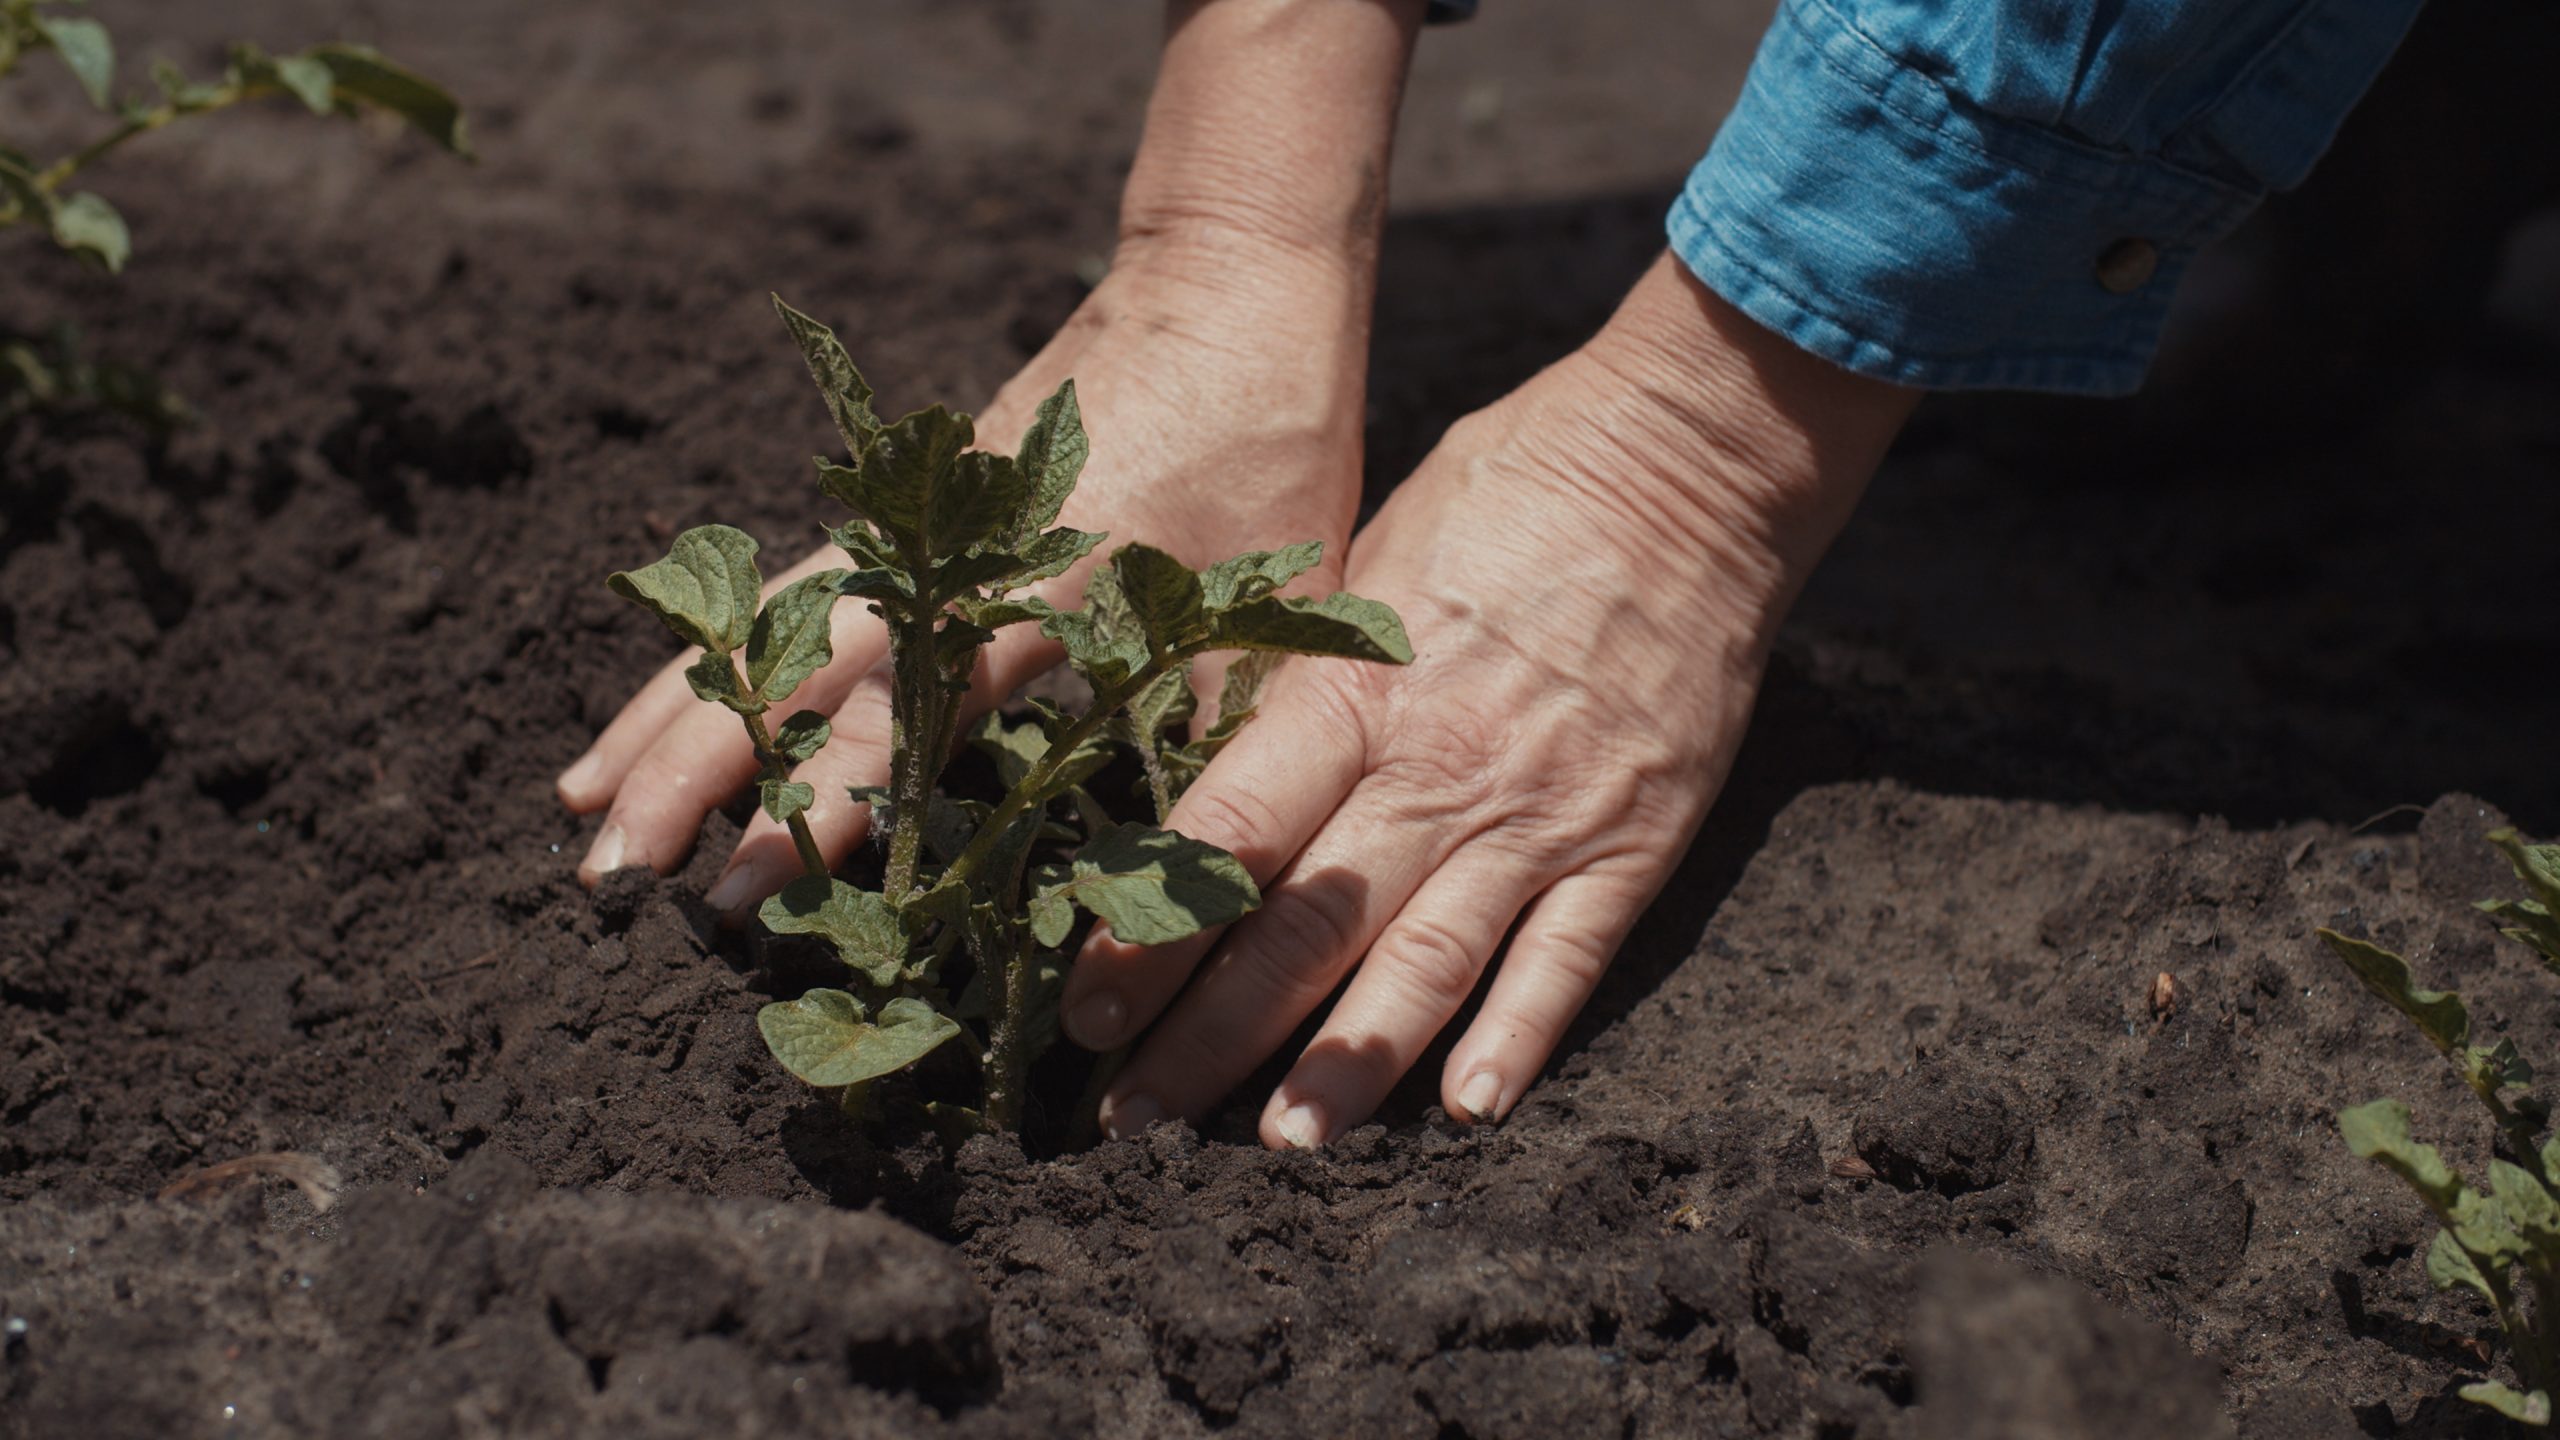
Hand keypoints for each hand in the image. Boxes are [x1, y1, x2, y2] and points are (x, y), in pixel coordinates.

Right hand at [557, 0, 1423, 909]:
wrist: (1235, 286)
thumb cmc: (1276, 452)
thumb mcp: (1269, 608)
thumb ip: (1216, 737)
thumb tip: (1190, 884)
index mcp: (1039, 590)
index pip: (901, 719)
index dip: (821, 808)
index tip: (744, 889)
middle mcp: (949, 556)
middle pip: (787, 670)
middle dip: (689, 775)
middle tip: (609, 876)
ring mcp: (916, 522)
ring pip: (762, 623)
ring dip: (667, 713)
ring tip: (579, 802)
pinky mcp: (912, 501)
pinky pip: (790, 585)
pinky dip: (715, 646)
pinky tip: (666, 701)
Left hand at [1064, 255, 1918, 1146]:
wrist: (1692, 458)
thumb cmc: (1511, 484)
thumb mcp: (1371, 560)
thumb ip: (1306, 681)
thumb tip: (1220, 773)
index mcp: (1356, 693)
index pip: (1224, 842)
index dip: (1146, 940)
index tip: (1085, 1013)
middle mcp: (1439, 768)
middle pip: (1303, 930)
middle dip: (1208, 1037)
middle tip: (1137, 1121)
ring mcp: (1542, 812)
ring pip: (1425, 967)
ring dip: (1346, 1068)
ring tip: (1282, 1146)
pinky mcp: (1636, 836)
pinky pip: (1569, 958)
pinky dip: (1520, 1038)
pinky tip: (1470, 1111)